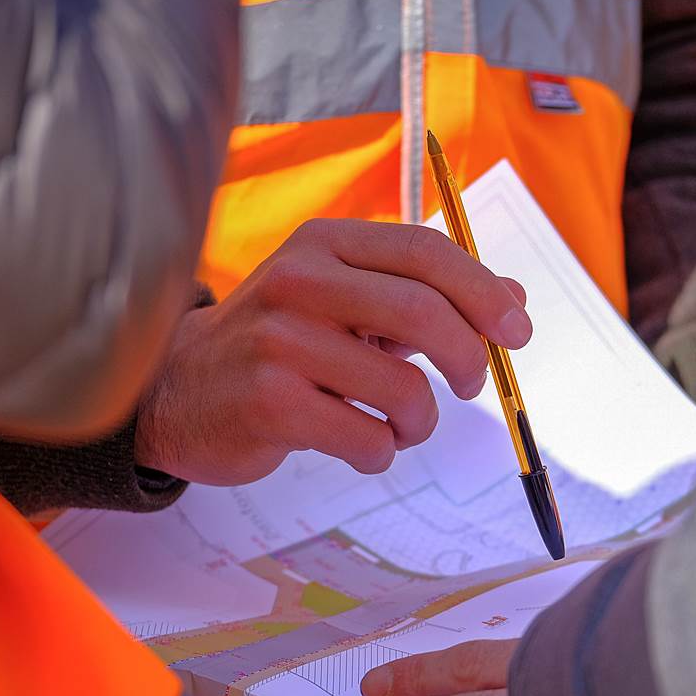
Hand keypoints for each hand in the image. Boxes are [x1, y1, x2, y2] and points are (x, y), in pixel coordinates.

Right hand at [136, 219, 530, 484]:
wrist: (178, 389)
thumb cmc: (280, 344)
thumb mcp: (346, 302)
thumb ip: (426, 296)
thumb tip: (514, 300)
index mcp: (325, 244)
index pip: (425, 252)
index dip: (484, 292)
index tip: (517, 331)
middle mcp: (299, 281)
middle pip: (423, 313)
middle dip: (469, 357)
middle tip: (473, 385)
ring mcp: (278, 342)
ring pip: (401, 388)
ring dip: (420, 421)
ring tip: (401, 426)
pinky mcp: (268, 403)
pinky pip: (366, 438)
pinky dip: (381, 452)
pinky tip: (361, 444)